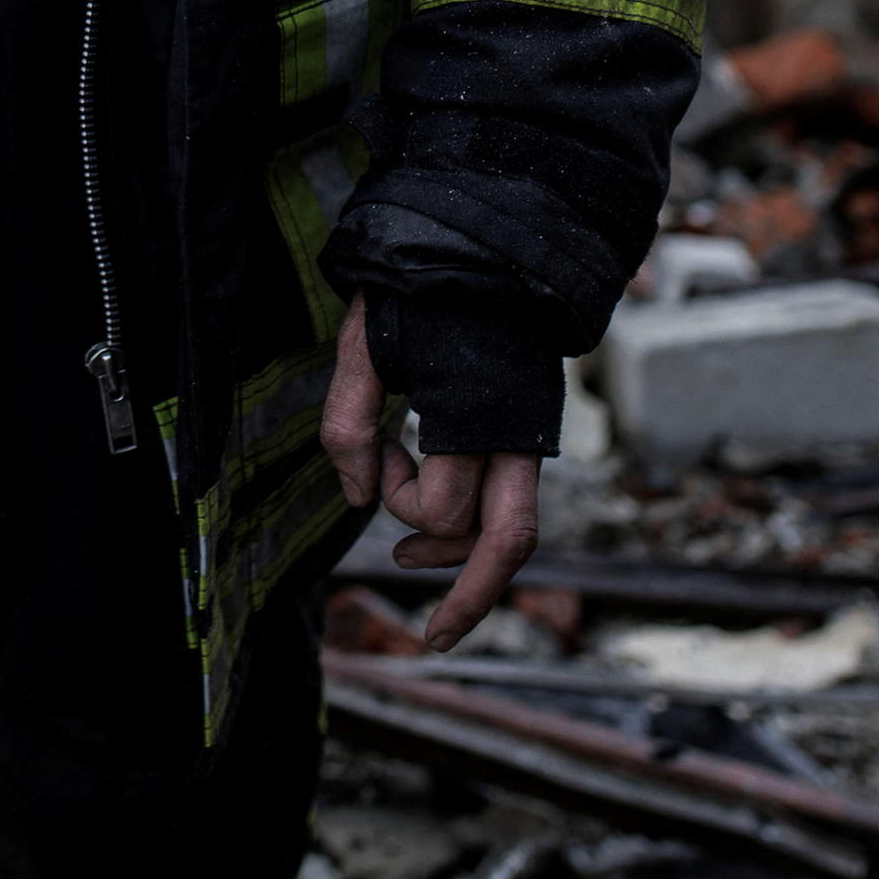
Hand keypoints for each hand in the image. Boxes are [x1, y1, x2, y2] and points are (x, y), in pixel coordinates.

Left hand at [319, 301, 541, 655]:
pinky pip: (513, 496)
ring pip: (515, 526)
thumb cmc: (416, 285)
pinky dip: (477, 519)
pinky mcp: (528, 426)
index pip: (440, 503)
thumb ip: (348, 424)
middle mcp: (516, 432)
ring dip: (464, 554)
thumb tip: (352, 501)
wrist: (486, 237)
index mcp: (476, 412)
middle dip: (473, 598)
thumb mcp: (363, 344)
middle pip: (510, 542)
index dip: (395, 495)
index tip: (376, 451)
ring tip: (411, 562)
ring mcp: (530, 431)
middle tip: (435, 641)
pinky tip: (438, 523)